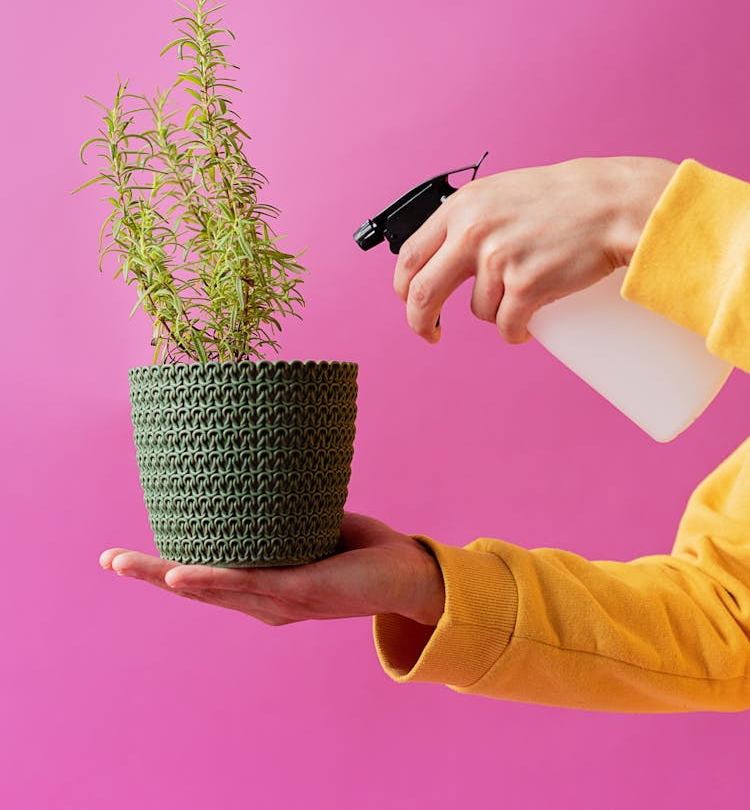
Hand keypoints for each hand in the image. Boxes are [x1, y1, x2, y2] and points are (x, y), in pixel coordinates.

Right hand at [99, 512, 444, 627]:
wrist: (409, 574)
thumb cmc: (361, 550)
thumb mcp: (312, 527)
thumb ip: (283, 511)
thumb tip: (261, 469)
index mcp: (262, 587)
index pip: (205, 577)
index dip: (165, 567)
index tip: (124, 556)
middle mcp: (264, 601)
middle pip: (196, 588)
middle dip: (150, 574)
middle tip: (108, 558)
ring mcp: (280, 600)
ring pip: (213, 588)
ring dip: (168, 576)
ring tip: (127, 563)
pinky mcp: (301, 592)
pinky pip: (252, 582)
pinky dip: (215, 578)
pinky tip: (185, 573)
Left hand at [394, 156, 676, 344]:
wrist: (611, 204)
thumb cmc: (562, 199)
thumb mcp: (500, 194)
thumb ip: (469, 220)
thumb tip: (440, 256)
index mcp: (461, 207)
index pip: (409, 255)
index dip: (404, 287)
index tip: (411, 302)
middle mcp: (472, 232)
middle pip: (422, 293)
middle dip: (421, 321)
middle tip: (430, 333)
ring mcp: (499, 261)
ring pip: (478, 311)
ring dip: (497, 314)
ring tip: (522, 297)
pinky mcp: (526, 286)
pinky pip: (507, 326)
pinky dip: (515, 332)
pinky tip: (525, 325)